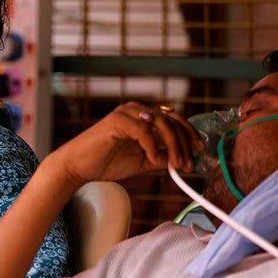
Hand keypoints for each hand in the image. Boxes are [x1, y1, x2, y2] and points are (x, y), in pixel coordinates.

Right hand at [44, 102, 201, 188]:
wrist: (78, 166)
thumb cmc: (106, 162)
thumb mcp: (142, 161)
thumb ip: (161, 157)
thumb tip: (185, 160)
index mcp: (142, 117)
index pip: (175, 119)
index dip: (190, 134)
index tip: (199, 152)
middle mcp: (136, 110)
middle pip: (172, 120)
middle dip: (185, 143)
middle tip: (188, 163)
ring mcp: (126, 113)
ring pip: (161, 123)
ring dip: (173, 145)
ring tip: (175, 165)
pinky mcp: (116, 121)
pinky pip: (144, 130)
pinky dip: (153, 146)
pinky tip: (154, 160)